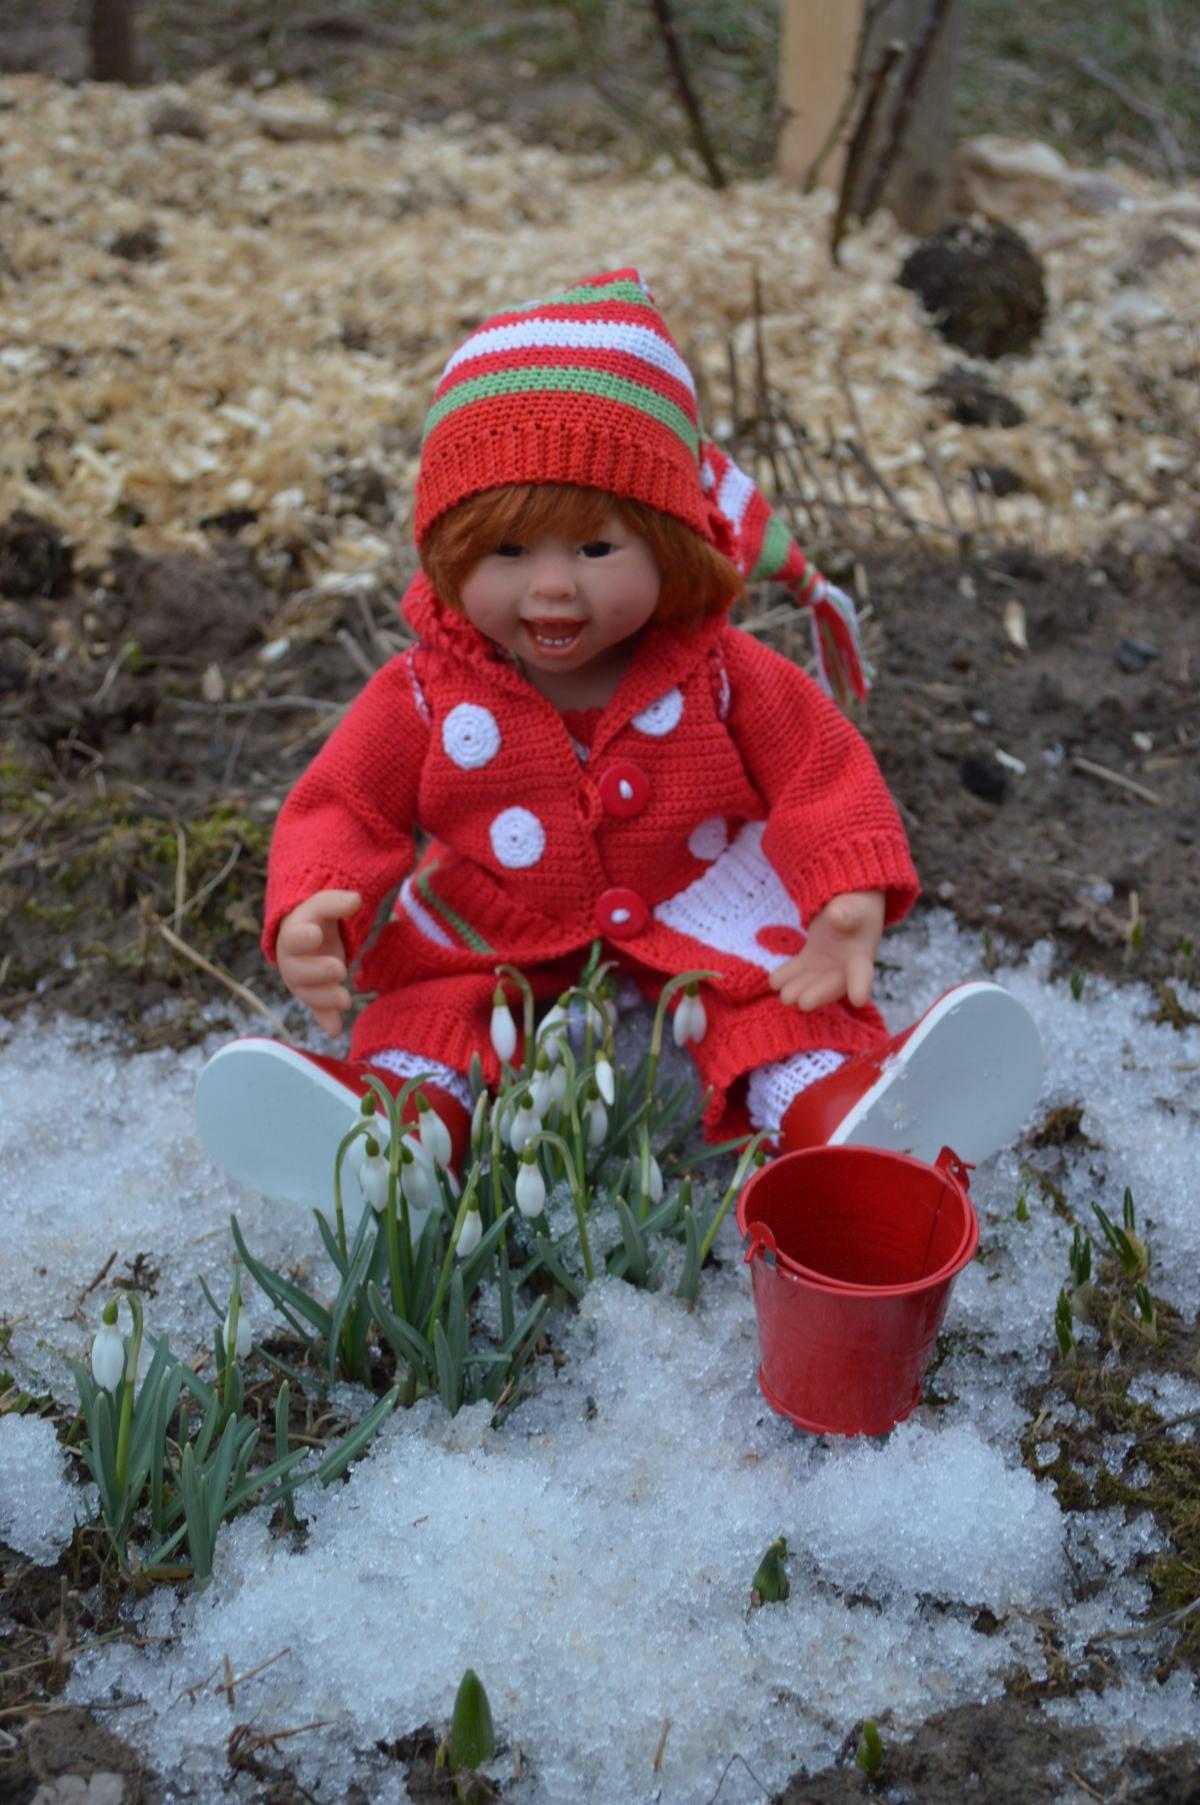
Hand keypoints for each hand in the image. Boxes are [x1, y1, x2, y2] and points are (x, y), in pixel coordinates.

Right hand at [276, 889, 361, 1035]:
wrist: (308, 933)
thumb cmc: (316, 918)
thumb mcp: (324, 905)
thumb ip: (336, 902)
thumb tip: (355, 900)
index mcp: (292, 935)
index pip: (293, 937)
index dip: (303, 937)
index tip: (316, 934)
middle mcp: (292, 961)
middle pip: (298, 972)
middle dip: (318, 973)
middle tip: (339, 969)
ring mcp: (302, 981)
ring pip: (307, 994)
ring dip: (325, 999)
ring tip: (346, 1001)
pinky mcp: (315, 994)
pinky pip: (317, 1010)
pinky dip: (326, 1020)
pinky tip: (335, 1030)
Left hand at [767, 889, 884, 1011]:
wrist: (850, 906)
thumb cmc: (857, 906)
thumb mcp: (855, 906)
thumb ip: (847, 913)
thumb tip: (836, 917)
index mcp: (861, 954)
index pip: (863, 972)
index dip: (860, 985)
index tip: (858, 1000)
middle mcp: (844, 966)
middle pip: (832, 984)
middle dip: (819, 994)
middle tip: (804, 1003)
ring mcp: (826, 964)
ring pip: (812, 981)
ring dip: (799, 989)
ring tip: (785, 996)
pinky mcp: (810, 959)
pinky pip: (798, 970)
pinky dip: (786, 976)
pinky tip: (774, 982)